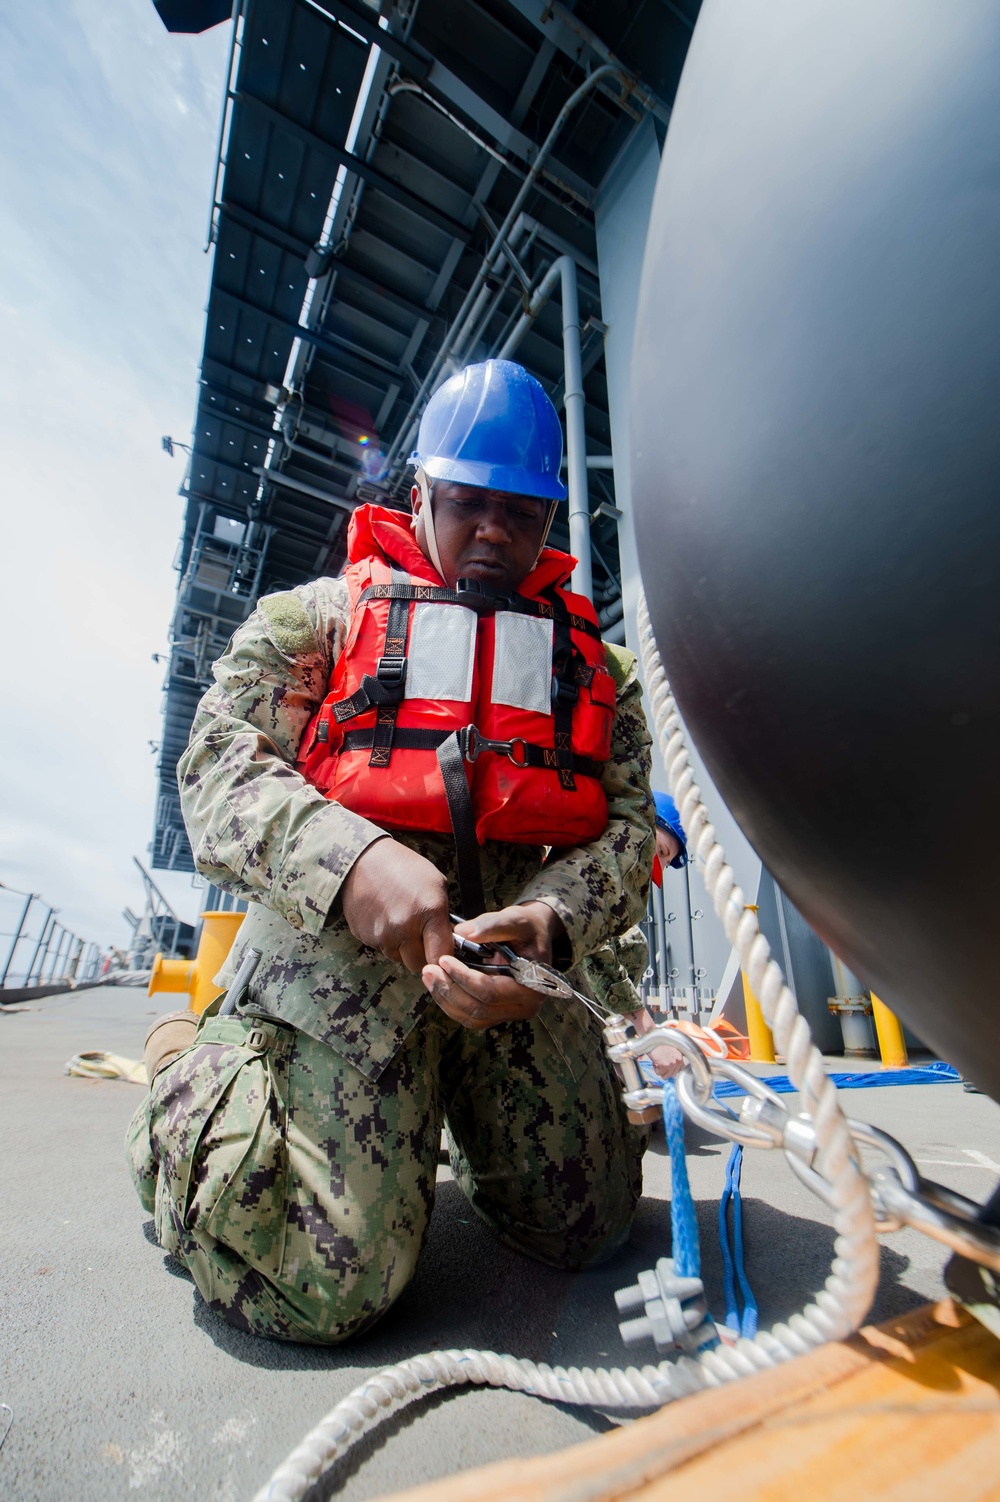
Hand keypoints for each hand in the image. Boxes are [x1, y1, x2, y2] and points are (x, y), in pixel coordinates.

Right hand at [340, 838, 453, 973]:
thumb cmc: (404, 868)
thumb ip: (444, 917)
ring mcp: (382, 935)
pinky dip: (386, 940)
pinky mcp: (365, 937)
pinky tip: (386, 919)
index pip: (441, 956)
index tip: (442, 952)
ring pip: (398, 958)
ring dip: (403, 948)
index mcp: (429, 912)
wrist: (363, 861)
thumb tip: (449, 940)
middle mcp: (404, 928)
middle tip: (422, 938)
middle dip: (422, 955)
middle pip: (418, 964)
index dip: (444, 958)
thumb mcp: (436, 883)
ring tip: (401, 923)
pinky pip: (382, 948)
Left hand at [422, 901, 565, 1030]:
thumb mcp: (514, 919)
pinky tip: (438, 985)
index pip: (490, 991)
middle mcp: (524, 1005)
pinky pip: (471, 1016)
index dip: (463, 978)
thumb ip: (491, 925)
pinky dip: (451, 1003)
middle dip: (449, 990)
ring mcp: (511, 1012)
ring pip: (472, 1017)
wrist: (534, 936)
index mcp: (532, 985)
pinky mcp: (498, 1013)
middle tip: (428, 970)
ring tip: (429, 976)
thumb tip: (462, 932)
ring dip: (446, 998)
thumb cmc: (528, 927)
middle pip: (479, 1009)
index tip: (443, 960)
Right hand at [628, 1007, 684, 1078]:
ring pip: (665, 1076)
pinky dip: (655, 1068)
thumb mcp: (672, 1050)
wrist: (653, 1038)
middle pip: (673, 1075)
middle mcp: (678, 1061)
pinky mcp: (664, 1066)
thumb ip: (674, 1059)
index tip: (668, 1066)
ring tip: (658, 1061)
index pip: (681, 1070)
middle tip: (661, 1062)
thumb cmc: (660, 1043)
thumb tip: (672, 1070)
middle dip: (666, 1070)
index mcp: (680, 1057)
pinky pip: (659, 1073)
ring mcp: (671, 1064)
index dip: (673, 1069)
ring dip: (660, 1070)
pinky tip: (655, 1061)